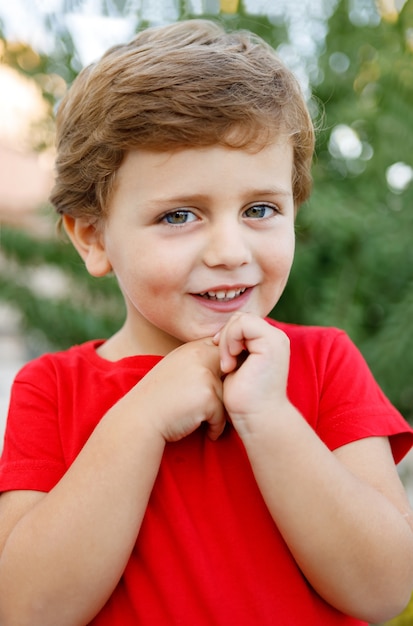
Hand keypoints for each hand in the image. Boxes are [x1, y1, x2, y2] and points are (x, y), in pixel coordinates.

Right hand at [134, 338, 225, 441]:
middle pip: (232, 371)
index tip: (219, 388)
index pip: (222, 351)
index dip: (226, 369)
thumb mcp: (176, 369)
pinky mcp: (208, 397)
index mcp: (192, 348)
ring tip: (206, 422)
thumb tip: (229, 364)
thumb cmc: (157, 399)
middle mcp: (200, 356)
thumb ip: (198, 362)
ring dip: (220, 413)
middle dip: (230, 389)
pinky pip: (223, 415)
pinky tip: (207, 433)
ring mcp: (204, 376)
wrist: (139, 419)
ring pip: (228, 396)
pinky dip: (216, 427)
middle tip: (223, 407)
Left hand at [214, 313, 290, 436]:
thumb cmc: (243, 399)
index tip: (222, 360)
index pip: (240, 322)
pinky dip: (229, 341)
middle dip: (225, 337)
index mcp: (268, 342)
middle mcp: (276, 337)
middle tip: (223, 364)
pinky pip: (242, 324)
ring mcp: (276, 338)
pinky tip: (230, 364)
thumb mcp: (236, 366)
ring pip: (240, 319)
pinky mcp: (271, 342)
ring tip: (227, 366)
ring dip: (226, 341)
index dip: (226, 336)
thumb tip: (217, 335)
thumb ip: (234, 347)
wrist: (257, 419)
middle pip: (240, 318)